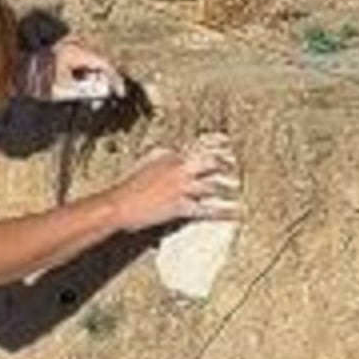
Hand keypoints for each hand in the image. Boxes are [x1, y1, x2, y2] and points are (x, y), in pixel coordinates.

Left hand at [22, 37, 124, 103]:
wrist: (14, 72)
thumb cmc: (36, 81)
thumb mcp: (63, 90)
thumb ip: (86, 90)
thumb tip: (104, 91)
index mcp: (77, 52)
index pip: (105, 64)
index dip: (115, 79)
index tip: (120, 93)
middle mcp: (75, 46)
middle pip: (100, 62)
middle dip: (104, 81)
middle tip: (100, 101)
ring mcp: (69, 47)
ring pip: (91, 64)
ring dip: (94, 80)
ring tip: (87, 97)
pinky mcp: (64, 52)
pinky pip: (82, 63)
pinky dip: (84, 76)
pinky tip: (78, 88)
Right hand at [108, 136, 239, 231]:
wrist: (117, 205)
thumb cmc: (128, 186)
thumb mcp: (145, 163)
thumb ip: (163, 156)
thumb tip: (172, 151)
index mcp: (170, 155)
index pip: (200, 145)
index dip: (218, 145)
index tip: (229, 145)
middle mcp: (179, 168)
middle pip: (212, 162)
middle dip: (227, 164)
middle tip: (239, 166)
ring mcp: (181, 187)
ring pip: (213, 184)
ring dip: (229, 187)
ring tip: (240, 188)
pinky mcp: (181, 206)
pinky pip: (207, 208)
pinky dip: (224, 212)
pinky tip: (235, 213)